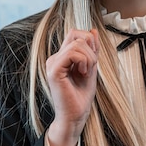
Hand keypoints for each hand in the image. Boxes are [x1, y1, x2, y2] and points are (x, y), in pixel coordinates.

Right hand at [45, 28, 98, 145]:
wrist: (76, 115)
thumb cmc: (81, 96)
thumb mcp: (91, 67)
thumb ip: (92, 49)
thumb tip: (93, 30)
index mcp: (62, 57)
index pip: (75, 33)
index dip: (89, 41)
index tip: (93, 59)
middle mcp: (55, 58)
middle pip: (76, 34)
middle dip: (91, 49)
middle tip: (90, 67)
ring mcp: (52, 63)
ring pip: (76, 44)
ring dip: (89, 57)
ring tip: (86, 72)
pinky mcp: (54, 71)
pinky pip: (71, 53)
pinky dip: (83, 61)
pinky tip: (83, 73)